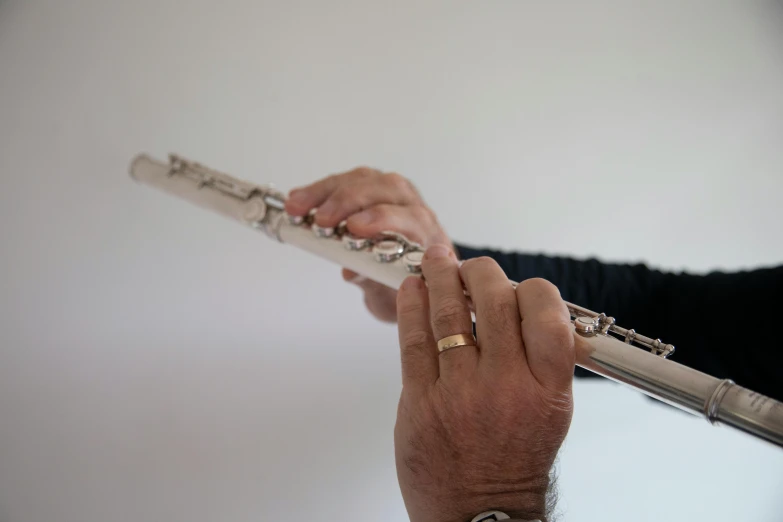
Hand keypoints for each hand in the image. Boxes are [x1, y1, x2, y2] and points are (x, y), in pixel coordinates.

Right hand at [285, 167, 452, 322]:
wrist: (415, 278)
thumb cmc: (406, 286)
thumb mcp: (391, 298)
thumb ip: (375, 284)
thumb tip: (351, 272)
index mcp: (427, 237)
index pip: (410, 218)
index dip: (381, 219)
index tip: (353, 229)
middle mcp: (414, 209)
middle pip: (386, 190)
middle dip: (349, 202)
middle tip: (320, 221)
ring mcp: (395, 194)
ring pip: (365, 180)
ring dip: (328, 192)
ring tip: (297, 208)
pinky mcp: (375, 188)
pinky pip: (349, 180)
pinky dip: (322, 190)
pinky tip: (300, 200)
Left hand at [394, 245, 574, 521]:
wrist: (480, 513)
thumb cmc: (515, 458)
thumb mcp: (551, 411)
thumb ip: (545, 359)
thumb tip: (530, 306)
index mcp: (548, 388)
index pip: (545, 313)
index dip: (531, 288)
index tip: (518, 285)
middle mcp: (507, 385)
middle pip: (493, 303)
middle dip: (480, 272)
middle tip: (471, 266)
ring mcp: (461, 392)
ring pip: (449, 314)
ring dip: (440, 276)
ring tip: (435, 258)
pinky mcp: (421, 401)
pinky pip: (414, 340)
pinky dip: (412, 307)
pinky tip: (412, 288)